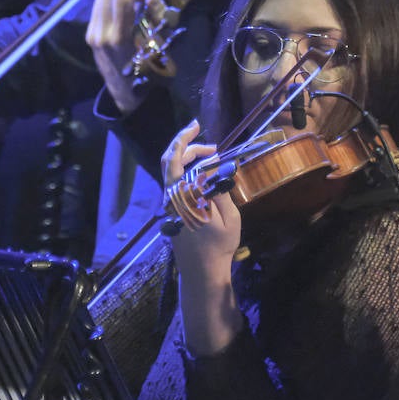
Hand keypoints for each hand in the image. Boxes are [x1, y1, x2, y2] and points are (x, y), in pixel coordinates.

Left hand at [86, 0, 162, 116]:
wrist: (126, 95)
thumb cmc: (149, 75)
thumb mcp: (159, 48)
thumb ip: (155, 19)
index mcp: (119, 38)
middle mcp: (101, 34)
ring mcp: (92, 35)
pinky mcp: (90, 36)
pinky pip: (98, 8)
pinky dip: (111, 1)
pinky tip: (124, 8)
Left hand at [163, 120, 241, 274]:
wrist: (201, 271)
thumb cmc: (218, 246)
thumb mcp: (229, 218)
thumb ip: (219, 191)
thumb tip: (212, 170)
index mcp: (182, 196)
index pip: (176, 159)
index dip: (185, 140)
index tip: (197, 128)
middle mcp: (170, 198)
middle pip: (170, 161)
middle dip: (187, 146)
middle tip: (209, 143)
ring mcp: (169, 205)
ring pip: (173, 172)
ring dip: (190, 160)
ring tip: (212, 158)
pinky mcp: (172, 211)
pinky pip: (176, 184)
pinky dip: (189, 173)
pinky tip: (205, 175)